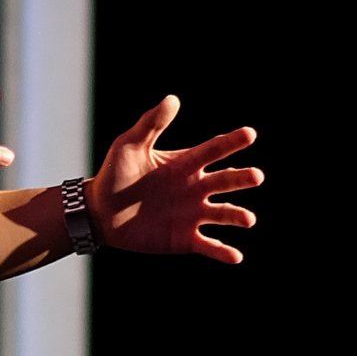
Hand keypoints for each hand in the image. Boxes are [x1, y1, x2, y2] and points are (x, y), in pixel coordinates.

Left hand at [90, 96, 260, 262]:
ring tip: (248, 219)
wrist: (99, 213)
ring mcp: (192, 214)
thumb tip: (173, 99)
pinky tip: (235, 256)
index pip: (214, 150)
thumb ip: (151, 124)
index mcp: (185, 164)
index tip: (250, 134)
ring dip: (237, 216)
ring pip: (222, 214)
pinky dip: (222, 252)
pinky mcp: (185, 239)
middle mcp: (195, 188)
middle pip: (225, 181)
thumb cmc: (114, 175)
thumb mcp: (129, 145)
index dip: (232, 142)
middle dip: (241, 179)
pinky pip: (208, 245)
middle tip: (256, 176)